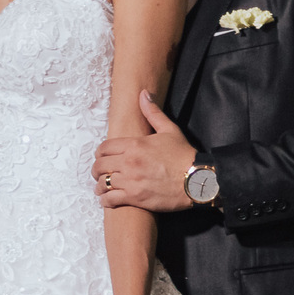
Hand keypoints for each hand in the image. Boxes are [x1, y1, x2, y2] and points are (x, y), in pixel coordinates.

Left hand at [93, 92, 196, 212]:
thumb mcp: (170, 130)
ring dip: (99, 186)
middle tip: (99, 173)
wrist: (197, 180)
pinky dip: (105, 200)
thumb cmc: (184, 155)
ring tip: (101, 188)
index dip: (99, 153)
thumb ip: (153, 112)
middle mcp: (129, 162)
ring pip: (102, 183)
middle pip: (99, 165)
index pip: (104, 147)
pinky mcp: (135, 197)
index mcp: (134, 144)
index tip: (101, 157)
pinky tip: (107, 200)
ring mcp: (131, 181)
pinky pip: (110, 199)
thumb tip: (143, 94)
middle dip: (96, 170)